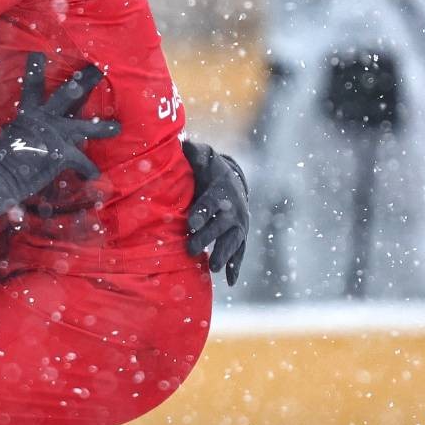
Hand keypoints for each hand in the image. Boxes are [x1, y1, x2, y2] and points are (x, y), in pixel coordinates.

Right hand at [0, 52, 119, 227]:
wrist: (6, 175)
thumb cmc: (3, 158)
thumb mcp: (9, 136)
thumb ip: (18, 129)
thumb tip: (14, 129)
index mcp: (29, 113)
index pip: (32, 86)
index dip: (34, 69)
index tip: (39, 53)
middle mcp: (46, 118)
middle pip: (69, 94)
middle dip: (85, 82)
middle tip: (99, 70)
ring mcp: (57, 134)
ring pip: (86, 127)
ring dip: (103, 128)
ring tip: (117, 128)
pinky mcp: (64, 153)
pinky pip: (83, 162)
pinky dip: (88, 170)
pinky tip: (93, 175)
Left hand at [183, 139, 248, 284]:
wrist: (233, 183)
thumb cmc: (210, 173)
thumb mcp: (204, 160)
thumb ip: (195, 153)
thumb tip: (183, 142)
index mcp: (222, 191)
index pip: (211, 202)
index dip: (202, 211)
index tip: (190, 222)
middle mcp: (234, 209)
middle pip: (221, 225)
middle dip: (207, 237)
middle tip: (190, 248)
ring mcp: (240, 225)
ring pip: (232, 241)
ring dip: (223, 255)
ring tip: (212, 268)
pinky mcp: (240, 237)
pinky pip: (240, 253)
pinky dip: (235, 267)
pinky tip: (229, 282)